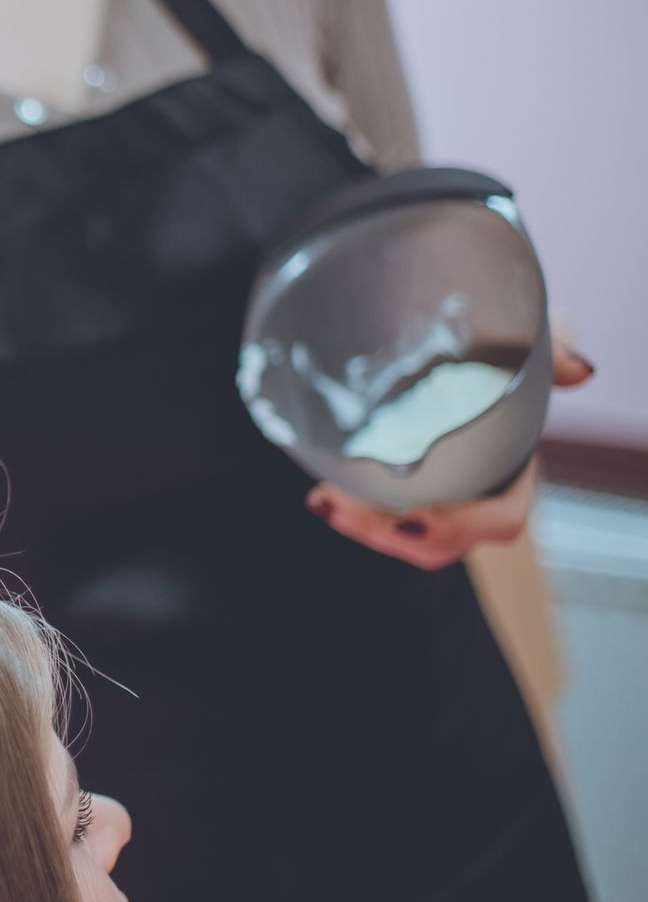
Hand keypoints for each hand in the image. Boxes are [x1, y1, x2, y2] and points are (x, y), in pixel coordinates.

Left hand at [303, 338, 595, 568]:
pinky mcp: (409, 508)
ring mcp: (445, 513)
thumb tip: (579, 371)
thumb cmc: (493, 365)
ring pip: (412, 543)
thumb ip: (545, 361)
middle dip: (390, 532)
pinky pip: (386, 532)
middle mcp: (480, 504)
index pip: (501, 518)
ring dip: (366, 529)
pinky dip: (356, 519)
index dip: (464, 522)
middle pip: (442, 542)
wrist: (447, 374)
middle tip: (341, 504)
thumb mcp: (515, 358)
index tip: (416, 512)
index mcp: (513, 477)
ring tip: (326, 500)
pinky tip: (323, 498)